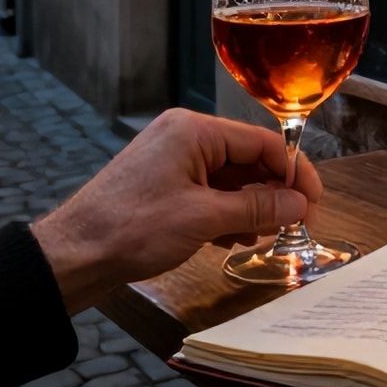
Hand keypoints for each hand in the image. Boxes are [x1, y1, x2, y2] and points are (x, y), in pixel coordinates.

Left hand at [30, 109, 322, 311]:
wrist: (72, 256)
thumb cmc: (130, 229)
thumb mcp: (203, 218)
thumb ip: (258, 207)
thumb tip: (300, 205)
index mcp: (194, 130)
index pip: (263, 142)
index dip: (295, 171)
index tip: (314, 201)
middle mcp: (184, 137)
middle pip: (249, 158)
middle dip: (273, 191)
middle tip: (295, 222)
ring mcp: (172, 160)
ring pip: (231, 178)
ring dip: (251, 206)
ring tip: (265, 235)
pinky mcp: (164, 184)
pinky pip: (210, 191)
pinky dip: (227, 213)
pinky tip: (234, 238)